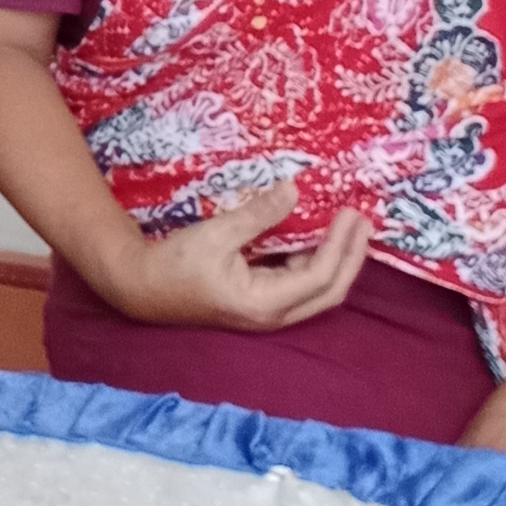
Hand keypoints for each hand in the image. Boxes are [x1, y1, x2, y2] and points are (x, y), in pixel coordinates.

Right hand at [92, 184, 369, 333]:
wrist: (141, 287)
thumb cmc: (175, 263)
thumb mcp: (216, 234)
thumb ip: (259, 215)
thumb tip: (295, 189)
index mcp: (265, 302)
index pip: (320, 276)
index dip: (341, 244)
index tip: (351, 213)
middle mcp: (273, 315)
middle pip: (330, 291)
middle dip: (352, 257)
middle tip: (364, 221)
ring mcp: (267, 312)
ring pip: (317, 290)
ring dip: (336, 259)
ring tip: (349, 227)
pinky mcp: (259, 302)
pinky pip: (299, 284)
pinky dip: (314, 261)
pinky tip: (317, 238)